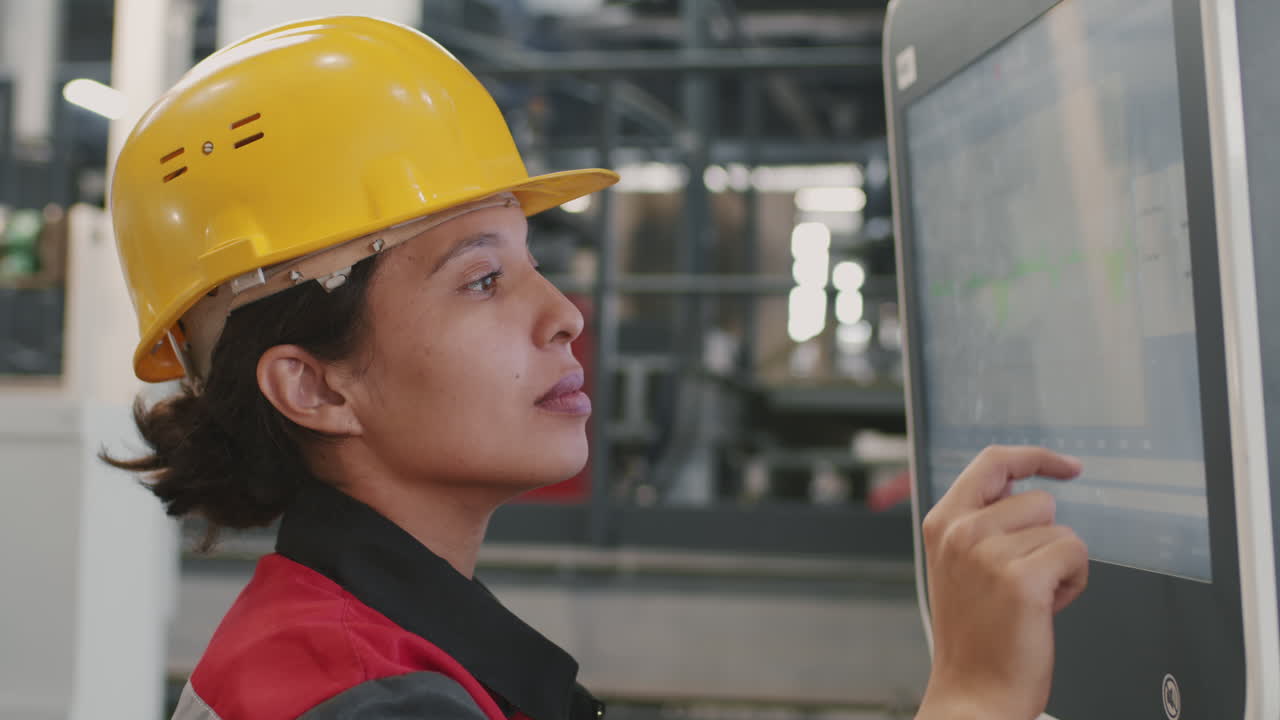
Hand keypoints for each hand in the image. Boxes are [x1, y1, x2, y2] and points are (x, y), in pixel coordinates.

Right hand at [914, 446, 1088, 719]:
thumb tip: (1030, 494)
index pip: (993, 462)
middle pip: (1037, 499)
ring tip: (1031, 597)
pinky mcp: (1021, 577)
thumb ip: (982, 523)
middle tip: (1023, 577)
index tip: (1066, 466)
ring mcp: (988, 552)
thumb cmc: (975, 636)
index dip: (1035, 458)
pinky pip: (1074, 553)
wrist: (974, 691)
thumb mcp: (960, 565)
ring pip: (1060, 529)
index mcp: (943, 522)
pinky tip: (1046, 607)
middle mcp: (961, 531)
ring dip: (1059, 563)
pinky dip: (1073, 581)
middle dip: (1045, 537)